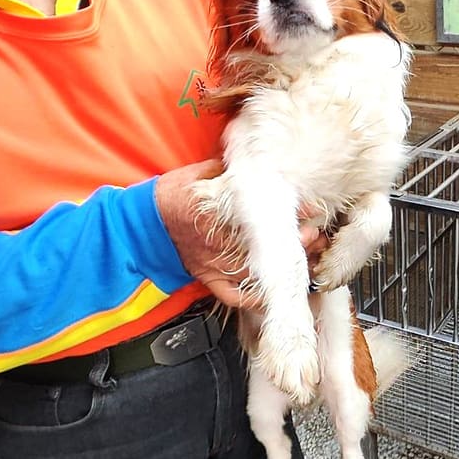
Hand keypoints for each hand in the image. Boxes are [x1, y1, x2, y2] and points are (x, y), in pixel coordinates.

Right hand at [155, 160, 325, 307]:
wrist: (143, 224)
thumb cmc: (174, 194)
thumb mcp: (202, 171)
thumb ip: (232, 169)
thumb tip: (266, 161)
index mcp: (215, 209)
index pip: (262, 212)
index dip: (291, 212)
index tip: (311, 208)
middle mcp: (217, 239)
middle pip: (266, 246)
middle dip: (297, 241)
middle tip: (316, 234)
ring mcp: (213, 264)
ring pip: (258, 273)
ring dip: (286, 268)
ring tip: (308, 257)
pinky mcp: (208, 279)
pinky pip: (236, 297)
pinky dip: (258, 298)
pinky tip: (278, 290)